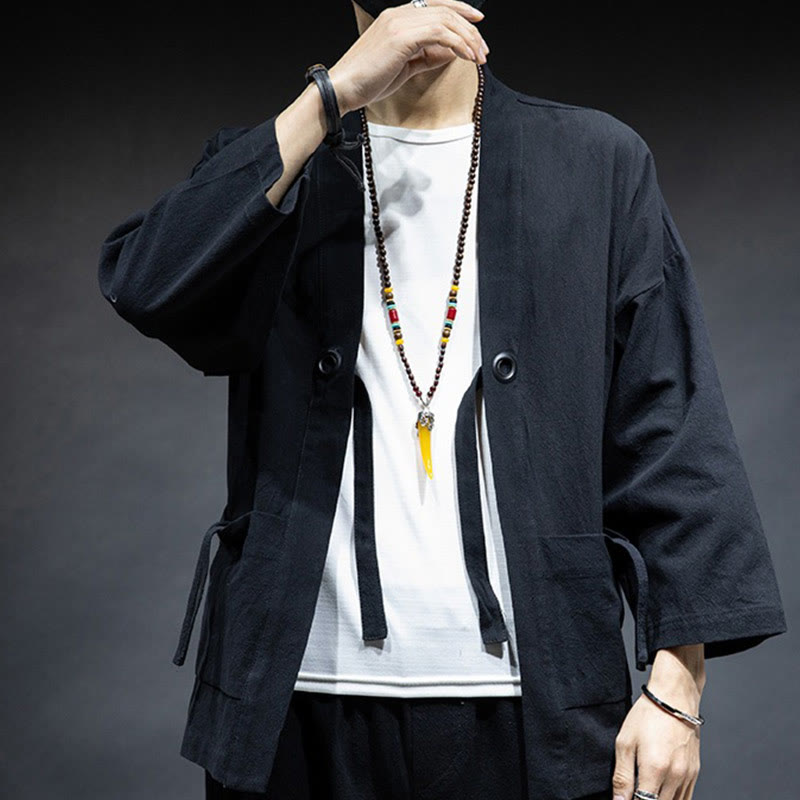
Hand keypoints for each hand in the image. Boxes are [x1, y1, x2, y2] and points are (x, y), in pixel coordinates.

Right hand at [328, 0, 487, 115]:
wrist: (343, 88)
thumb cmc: (368, 82)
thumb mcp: (404, 68)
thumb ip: (427, 57)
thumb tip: (449, 54)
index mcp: (397, 18)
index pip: (436, 6)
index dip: (460, 11)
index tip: (477, 24)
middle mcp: (399, 14)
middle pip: (445, 11)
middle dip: (470, 31)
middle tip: (483, 51)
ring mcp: (400, 22)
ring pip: (446, 20)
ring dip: (467, 39)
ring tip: (479, 57)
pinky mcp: (402, 36)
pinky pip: (440, 33)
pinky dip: (458, 44)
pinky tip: (466, 57)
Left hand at [612, 646, 704, 799]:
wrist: (674, 699)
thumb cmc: (647, 716)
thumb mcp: (625, 742)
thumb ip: (622, 776)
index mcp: (655, 769)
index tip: (624, 798)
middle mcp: (675, 776)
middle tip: (633, 792)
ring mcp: (688, 776)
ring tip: (646, 790)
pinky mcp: (695, 773)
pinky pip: (686, 798)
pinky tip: (661, 792)